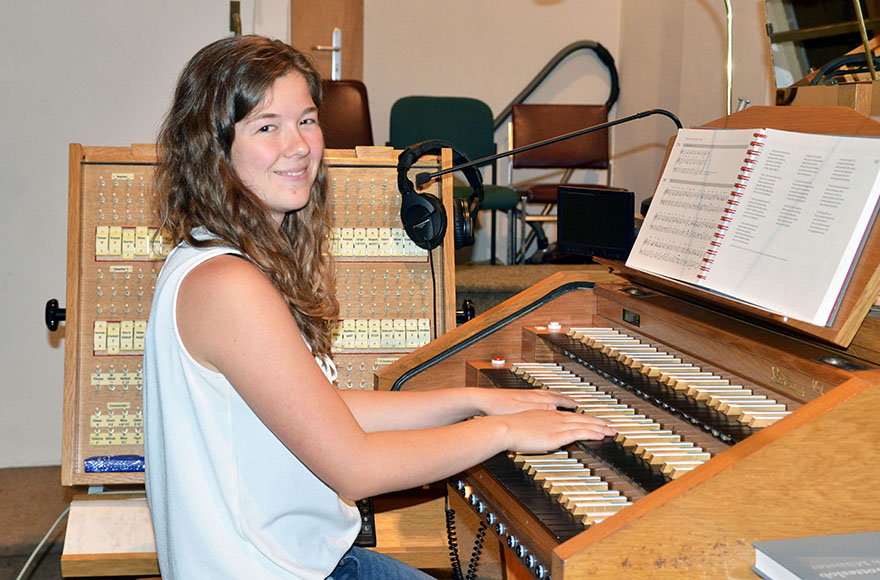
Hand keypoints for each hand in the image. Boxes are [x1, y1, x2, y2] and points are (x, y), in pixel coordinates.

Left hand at [471, 387, 580, 415]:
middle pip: (553, 395)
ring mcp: (525, 395)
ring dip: (556, 398)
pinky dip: (545, 399)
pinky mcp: (518, 398)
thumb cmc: (499, 406)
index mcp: (534, 398)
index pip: (556, 399)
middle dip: (565, 399)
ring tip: (562, 401)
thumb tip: (555, 409)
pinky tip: (542, 404)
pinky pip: (538, 397)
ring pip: (546, 395)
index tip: (578, 405)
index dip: (568, 403)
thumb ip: (539, 409)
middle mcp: (531, 394)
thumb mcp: (521, 410)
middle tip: (575, 402)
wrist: (482, 400)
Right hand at [483, 409, 616, 454]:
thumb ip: (537, 429)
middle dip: (599, 422)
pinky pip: (579, 432)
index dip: (586, 418)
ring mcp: (557, 425)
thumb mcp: (526, 424)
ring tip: (612, 430)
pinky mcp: (556, 435)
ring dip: (600, 427)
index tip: (596, 421)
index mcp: (548, 414)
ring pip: (585, 424)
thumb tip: (541, 435)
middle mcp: (555, 417)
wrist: (504, 427)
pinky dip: (592, 433)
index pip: (573, 416)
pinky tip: (600, 435)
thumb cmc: (510, 427)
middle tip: (612, 425)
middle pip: (583, 418)